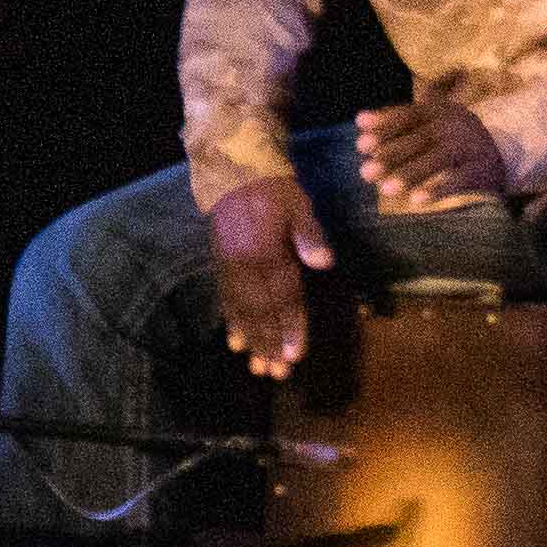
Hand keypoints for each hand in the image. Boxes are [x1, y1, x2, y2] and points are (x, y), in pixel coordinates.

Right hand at [207, 179, 335, 379]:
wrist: (234, 174)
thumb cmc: (275, 190)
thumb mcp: (299, 206)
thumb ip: (310, 236)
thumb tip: (325, 263)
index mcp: (267, 252)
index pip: (283, 297)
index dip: (290, 327)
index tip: (294, 354)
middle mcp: (245, 265)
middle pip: (260, 312)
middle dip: (269, 344)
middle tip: (276, 373)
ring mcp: (229, 267)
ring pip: (241, 311)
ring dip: (252, 340)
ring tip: (258, 367)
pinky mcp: (221, 265)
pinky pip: (226, 299)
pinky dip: (232, 322)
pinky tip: (236, 343)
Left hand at [357, 97, 512, 211]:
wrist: (495, 154)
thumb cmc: (448, 136)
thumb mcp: (428, 119)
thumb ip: (395, 119)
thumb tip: (359, 120)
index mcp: (437, 110)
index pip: (408, 116)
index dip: (384, 128)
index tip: (360, 144)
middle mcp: (454, 125)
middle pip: (420, 138)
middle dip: (392, 155)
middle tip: (366, 172)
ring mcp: (469, 146)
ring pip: (438, 158)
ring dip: (410, 173)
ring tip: (386, 189)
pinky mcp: (480, 169)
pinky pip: (459, 179)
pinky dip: (438, 189)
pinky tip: (416, 200)